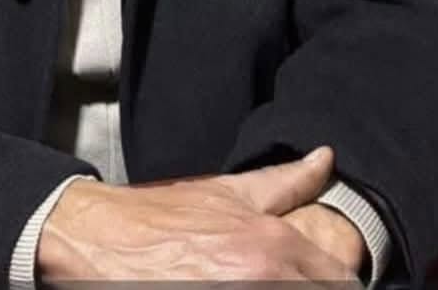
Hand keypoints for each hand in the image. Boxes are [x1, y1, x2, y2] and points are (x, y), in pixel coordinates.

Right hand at [38, 146, 359, 281]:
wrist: (96, 239)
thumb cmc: (156, 217)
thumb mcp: (224, 190)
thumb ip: (285, 181)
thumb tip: (326, 160)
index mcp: (272, 246)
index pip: (342, 281)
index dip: (333, 280)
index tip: (317, 277)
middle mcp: (262, 281)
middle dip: (309, 289)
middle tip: (282, 278)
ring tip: (255, 282)